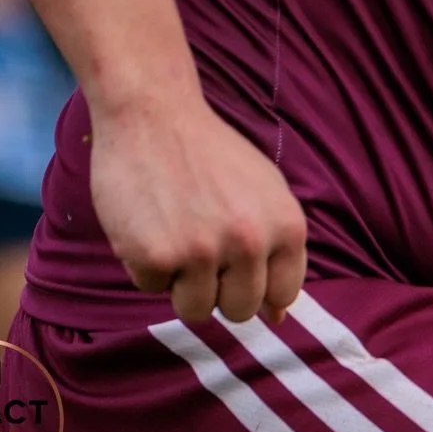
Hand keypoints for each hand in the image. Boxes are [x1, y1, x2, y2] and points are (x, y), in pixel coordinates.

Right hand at [90, 93, 307, 324]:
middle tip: (202, 241)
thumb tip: (278, 317)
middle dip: (219, 287)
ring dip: (181, 280)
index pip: (283, 294)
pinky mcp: (156, 258)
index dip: (257, 284)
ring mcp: (203, 252)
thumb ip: (278, 250)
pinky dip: (146, 263)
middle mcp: (251, 242)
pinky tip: (149, 221)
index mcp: (286, 225)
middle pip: (240, 311)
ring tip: (176, 229)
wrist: (153, 114)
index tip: (238, 261)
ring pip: (196, 309)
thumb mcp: (264, 192)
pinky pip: (152, 288)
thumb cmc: (210, 154)